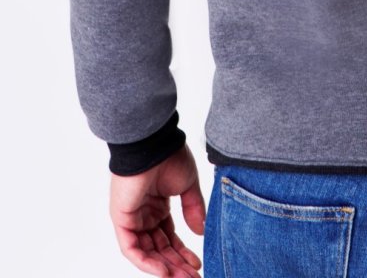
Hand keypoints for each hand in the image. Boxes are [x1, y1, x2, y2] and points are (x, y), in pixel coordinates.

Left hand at [109, 144, 205, 275]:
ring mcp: (132, 218)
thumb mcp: (188, 186)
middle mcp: (144, 215)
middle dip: (176, 266)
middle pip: (160, 248)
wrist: (154, 144)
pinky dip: (147, 262)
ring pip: (147, 252)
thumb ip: (194, 209)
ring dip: (164, 268)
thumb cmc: (169, 156)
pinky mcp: (121, 220)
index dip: (183, 253)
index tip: (198, 265)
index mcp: (158, 206)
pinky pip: (132, 248)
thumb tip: (201, 232)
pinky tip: (164, 272)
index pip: (170, 238)